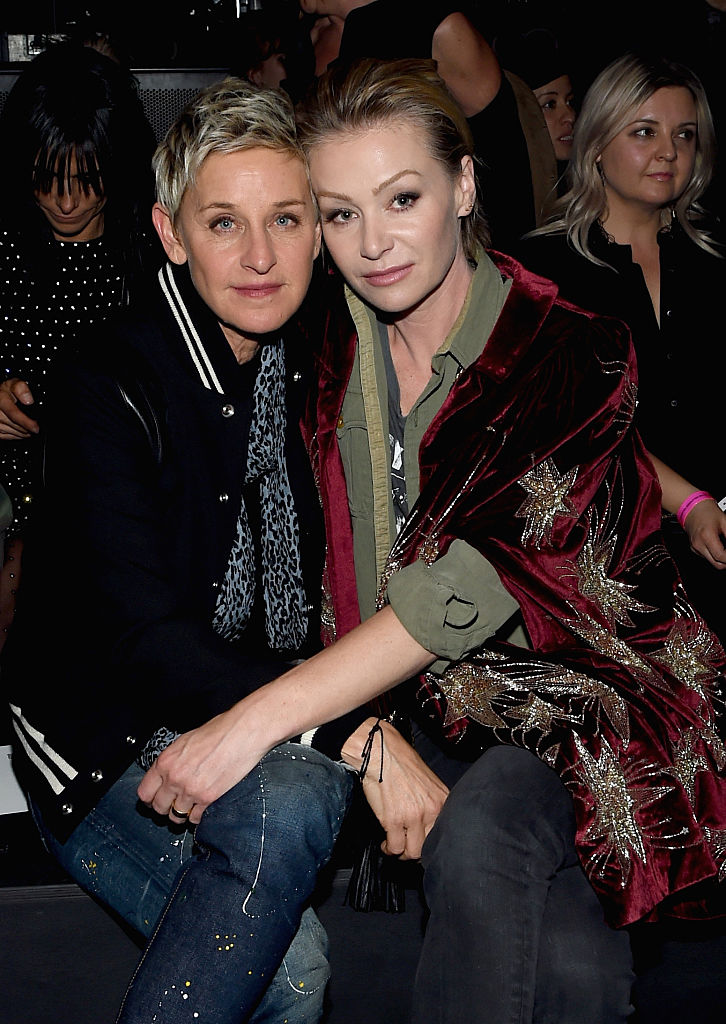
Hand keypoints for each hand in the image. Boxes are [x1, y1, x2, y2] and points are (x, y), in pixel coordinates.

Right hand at [0, 379, 37, 439]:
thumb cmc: (4, 392)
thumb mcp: (13, 384)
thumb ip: (21, 389)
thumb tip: (28, 400)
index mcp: (1, 401)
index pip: (14, 414)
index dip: (26, 422)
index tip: (36, 427)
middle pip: (16, 425)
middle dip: (28, 427)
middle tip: (36, 425)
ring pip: (14, 432)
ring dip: (25, 432)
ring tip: (30, 427)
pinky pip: (10, 437)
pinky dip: (19, 435)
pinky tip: (22, 429)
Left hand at [137, 704, 270, 825]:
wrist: (244, 731)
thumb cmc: (221, 730)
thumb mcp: (187, 740)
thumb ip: (174, 760)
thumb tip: (169, 774)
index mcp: (166, 761)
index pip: (144, 792)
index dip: (149, 799)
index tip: (154, 800)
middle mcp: (174, 778)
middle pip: (158, 808)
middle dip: (165, 808)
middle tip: (173, 804)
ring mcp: (190, 790)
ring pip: (176, 816)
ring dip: (182, 814)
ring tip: (189, 807)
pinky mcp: (208, 798)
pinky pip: (195, 818)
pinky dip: (198, 816)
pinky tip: (202, 807)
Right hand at [342, 719, 448, 859]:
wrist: (381, 751)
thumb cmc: (400, 761)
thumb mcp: (427, 780)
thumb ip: (431, 802)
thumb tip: (427, 823)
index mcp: (442, 800)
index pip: (443, 833)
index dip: (431, 842)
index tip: (422, 842)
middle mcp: (432, 810)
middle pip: (429, 846)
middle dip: (416, 850)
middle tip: (407, 847)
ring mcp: (413, 816)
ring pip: (413, 852)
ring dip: (402, 852)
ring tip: (395, 846)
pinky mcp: (394, 820)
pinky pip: (394, 847)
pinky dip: (389, 849)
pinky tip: (385, 843)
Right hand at [683, 499, 725, 568]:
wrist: (692, 508)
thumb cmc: (707, 512)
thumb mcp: (725, 522)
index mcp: (706, 536)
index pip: (721, 556)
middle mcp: (699, 544)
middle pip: (717, 564)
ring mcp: (695, 547)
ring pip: (712, 562)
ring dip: (721, 559)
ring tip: (725, 549)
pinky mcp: (694, 548)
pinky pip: (707, 557)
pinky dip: (715, 555)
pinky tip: (719, 547)